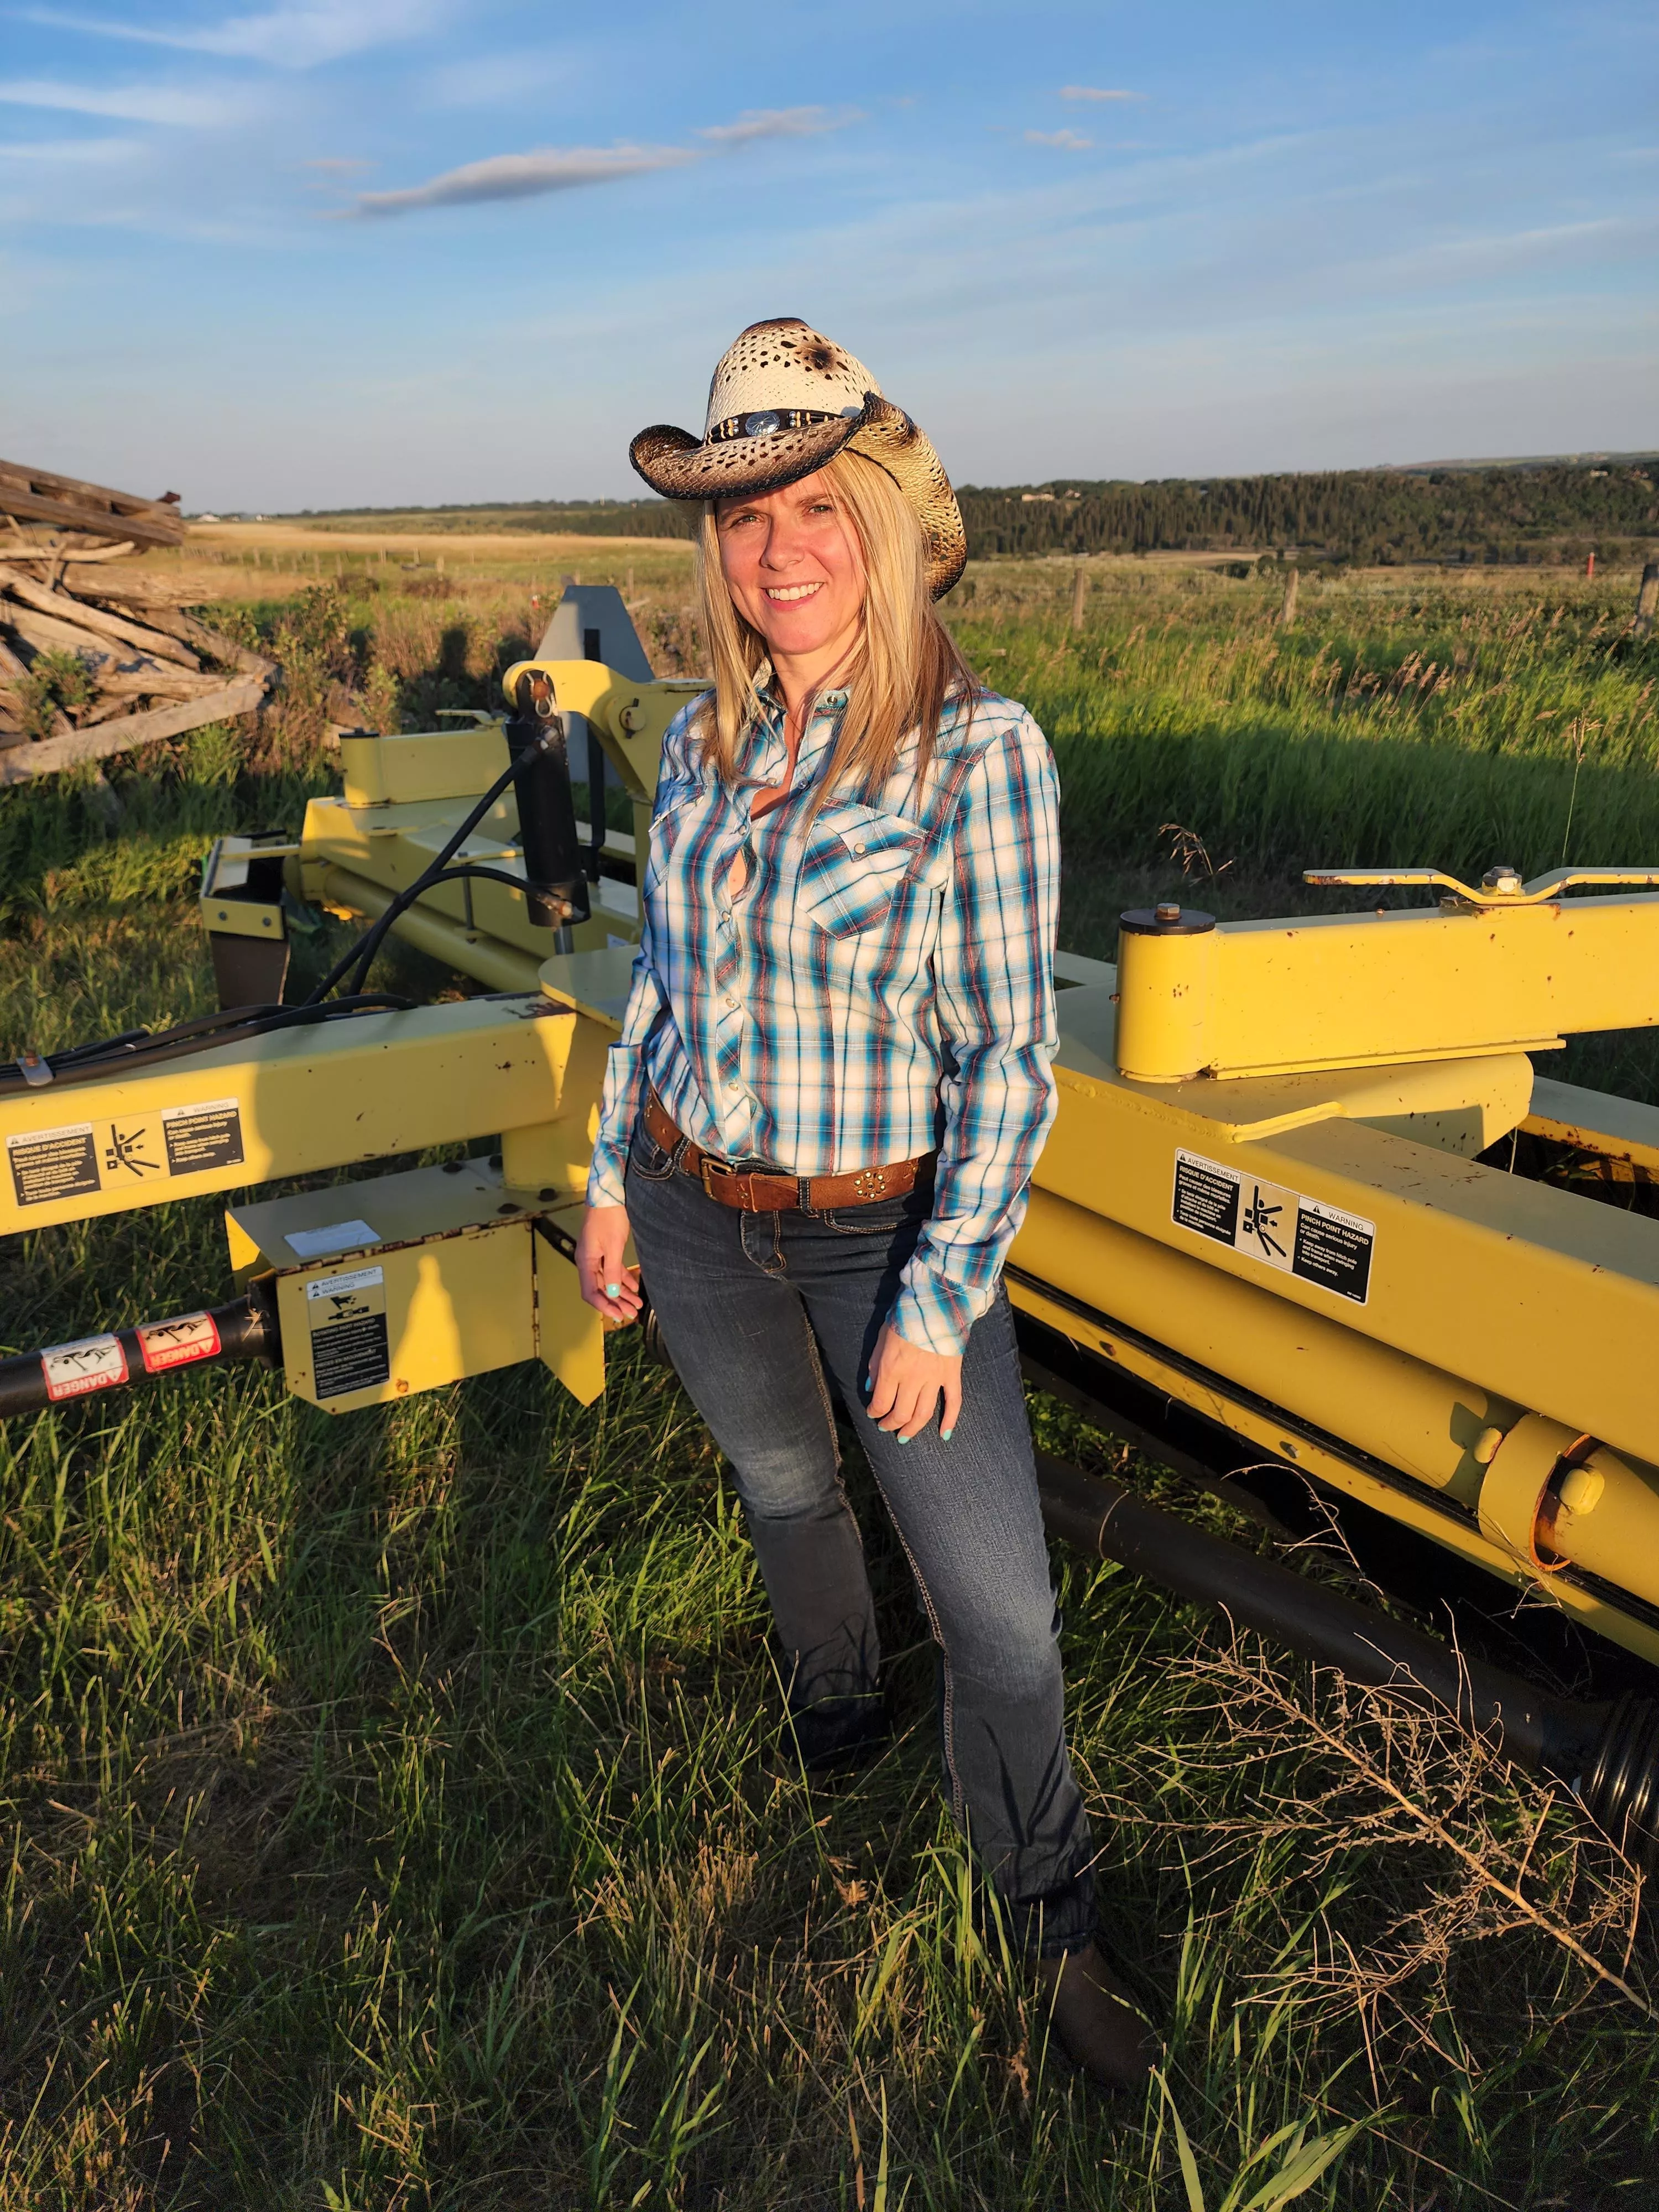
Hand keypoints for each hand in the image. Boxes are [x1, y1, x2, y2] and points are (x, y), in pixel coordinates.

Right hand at [575, 1203, 641, 1323]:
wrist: (610, 1192)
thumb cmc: (609, 1217)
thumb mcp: (613, 1246)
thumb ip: (612, 1271)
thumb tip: (613, 1293)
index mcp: (585, 1261)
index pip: (590, 1292)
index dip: (604, 1306)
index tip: (619, 1315)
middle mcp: (588, 1260)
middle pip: (600, 1289)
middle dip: (616, 1303)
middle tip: (632, 1314)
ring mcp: (596, 1254)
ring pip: (608, 1280)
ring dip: (622, 1293)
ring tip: (637, 1304)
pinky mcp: (605, 1248)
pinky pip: (613, 1269)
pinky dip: (623, 1279)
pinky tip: (634, 1287)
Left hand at [865, 1321, 961, 1442]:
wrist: (936, 1303)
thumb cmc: (905, 1317)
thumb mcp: (881, 1337)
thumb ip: (875, 1364)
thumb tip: (871, 1388)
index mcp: (892, 1368)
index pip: (880, 1402)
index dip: (875, 1413)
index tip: (873, 1413)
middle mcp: (912, 1378)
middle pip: (901, 1414)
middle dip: (891, 1424)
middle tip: (887, 1427)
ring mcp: (934, 1378)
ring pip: (924, 1414)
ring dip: (913, 1429)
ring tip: (905, 1436)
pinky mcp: (952, 1374)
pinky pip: (953, 1402)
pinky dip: (949, 1421)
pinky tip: (944, 1435)